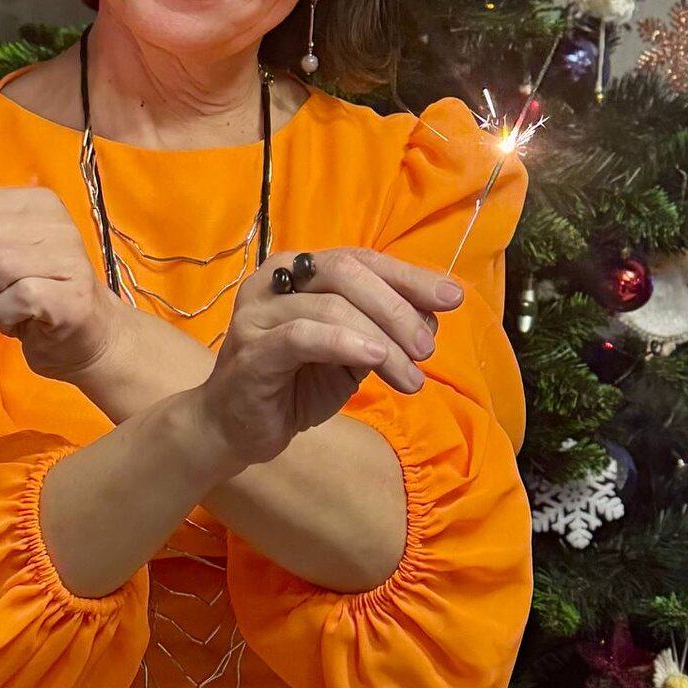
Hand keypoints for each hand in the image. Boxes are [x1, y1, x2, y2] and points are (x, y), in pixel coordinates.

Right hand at [197, 248, 463, 464]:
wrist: (236, 428)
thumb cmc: (294, 384)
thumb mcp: (349, 353)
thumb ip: (381, 328)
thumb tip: (433, 315)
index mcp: (299, 270)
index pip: (361, 259)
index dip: (409, 276)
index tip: (452, 299)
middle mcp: (274, 278)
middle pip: (346, 272)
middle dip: (397, 307)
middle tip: (427, 348)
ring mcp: (258, 311)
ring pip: (330, 306)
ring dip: (381, 340)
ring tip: (411, 376)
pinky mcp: (251, 349)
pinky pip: (302, 336)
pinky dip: (344, 343)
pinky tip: (376, 359)